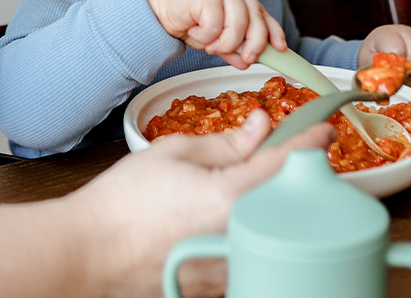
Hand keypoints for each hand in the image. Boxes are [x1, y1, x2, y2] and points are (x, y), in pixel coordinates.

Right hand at [71, 109, 333, 297]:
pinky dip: (247, 237)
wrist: (87, 253)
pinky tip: (217, 225)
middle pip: (287, 202)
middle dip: (287, 179)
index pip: (285, 163)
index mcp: (228, 197)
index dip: (308, 141)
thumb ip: (225, 142)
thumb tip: (258, 128)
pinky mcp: (217, 287)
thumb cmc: (121, 204)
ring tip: (232, 196)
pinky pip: (247, 256)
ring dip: (268, 210)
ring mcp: (230, 267)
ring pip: (270, 231)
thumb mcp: (172, 154)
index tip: (323, 130)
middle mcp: (237, 236)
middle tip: (275, 161)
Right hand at [145, 0, 285, 68]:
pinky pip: (215, 27)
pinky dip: (204, 37)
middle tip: (244, 60)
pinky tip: (193, 30)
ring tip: (207, 44)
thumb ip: (232, 47)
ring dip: (222, 44)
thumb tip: (246, 62)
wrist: (156, 7)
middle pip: (256, 23)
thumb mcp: (214, 37)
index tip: (280, 49)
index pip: (263, 15)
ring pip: (237, 28)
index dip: (273, 33)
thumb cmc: (185, 18)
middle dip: (252, 47)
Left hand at [358, 25, 410, 71]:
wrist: (379, 46)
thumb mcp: (366, 61)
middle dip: (409, 70)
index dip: (397, 66)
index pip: (398, 49)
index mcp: (387, 33)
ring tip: (408, 73)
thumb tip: (382, 89)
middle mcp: (405, 32)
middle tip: (401, 76)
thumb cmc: (373, 54)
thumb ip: (371, 70)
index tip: (393, 74)